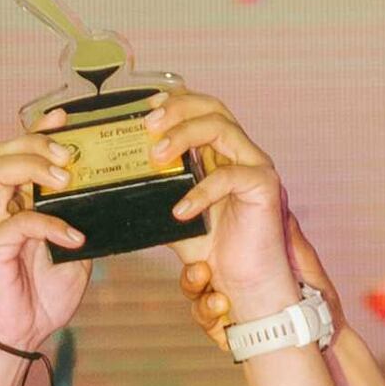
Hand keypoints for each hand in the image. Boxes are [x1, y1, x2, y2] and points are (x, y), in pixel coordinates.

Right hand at [0, 138, 91, 358]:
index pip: (23, 153)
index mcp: (19, 203)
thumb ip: (87, 227)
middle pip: (5, 151)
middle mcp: (1, 208)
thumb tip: (116, 206)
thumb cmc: (42, 297)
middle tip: (69, 154)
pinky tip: (73, 237)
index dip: (41, 130)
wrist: (19, 336)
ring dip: (34, 167)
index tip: (67, 118)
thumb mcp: (77, 256)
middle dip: (37, 142)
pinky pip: (18, 222)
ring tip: (65, 179)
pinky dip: (49, 225)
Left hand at [141, 89, 302, 330]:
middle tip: (148, 125)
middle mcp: (240, 153)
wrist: (243, 285)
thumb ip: (155, 198)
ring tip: (157, 156)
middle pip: (211, 107)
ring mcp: (254, 165)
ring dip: (184, 134)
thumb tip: (119, 189)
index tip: (145, 108)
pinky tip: (181, 210)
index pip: (200, 109)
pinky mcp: (265, 186)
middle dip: (177, 109)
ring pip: (220, 127)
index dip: (175, 100)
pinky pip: (230, 175)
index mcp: (219, 153)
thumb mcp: (173, 220)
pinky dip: (202, 190)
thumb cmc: (215, 252)